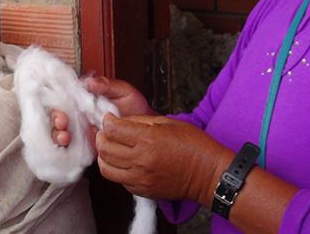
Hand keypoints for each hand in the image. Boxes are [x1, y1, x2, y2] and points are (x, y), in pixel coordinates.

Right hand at [51, 76, 154, 146]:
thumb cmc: (136, 109)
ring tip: (65, 137)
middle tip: (63, 123)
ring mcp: (83, 131)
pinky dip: (67, 149)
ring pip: (61, 133)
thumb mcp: (124, 91)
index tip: (62, 111)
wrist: (148, 130)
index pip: (63, 100)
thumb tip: (89, 82)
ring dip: (58, 135)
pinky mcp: (88, 146)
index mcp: (86, 100)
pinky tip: (69, 148)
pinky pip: (72, 149)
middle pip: (58, 118)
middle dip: (55, 121)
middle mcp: (81, 115)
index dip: (57, 105)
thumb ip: (107, 84)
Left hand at [95, 113, 230, 201]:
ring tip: (111, 147)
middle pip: (105, 148)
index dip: (108, 121)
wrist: (208, 174)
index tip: (110, 119)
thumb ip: (141, 121)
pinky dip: (115, 169)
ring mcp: (140, 178)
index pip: (113, 129)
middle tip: (107, 132)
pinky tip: (123, 161)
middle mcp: (141, 161)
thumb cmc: (193, 146)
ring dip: (104, 155)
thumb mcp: (168, 122)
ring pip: (106, 167)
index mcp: (148, 140)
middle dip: (102, 136)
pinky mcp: (142, 190)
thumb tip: (121, 120)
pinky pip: (118, 179)